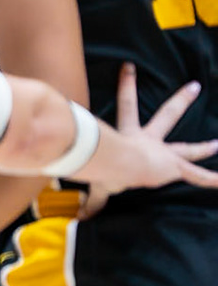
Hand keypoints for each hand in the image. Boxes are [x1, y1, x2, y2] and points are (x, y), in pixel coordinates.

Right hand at [92, 62, 217, 196]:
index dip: (127, 85)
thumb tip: (80, 217)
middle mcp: (150, 142)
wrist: (121, 165)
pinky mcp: (174, 168)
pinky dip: (212, 179)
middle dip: (180, 101)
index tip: (129, 67)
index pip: (127, 105)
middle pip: (167, 116)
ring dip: (205, 147)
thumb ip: (92, 201)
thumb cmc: (105, 165)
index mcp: (129, 137)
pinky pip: (197, 175)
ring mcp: (165, 155)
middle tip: (195, 86)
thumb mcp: (96, 180)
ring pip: (188, 149)